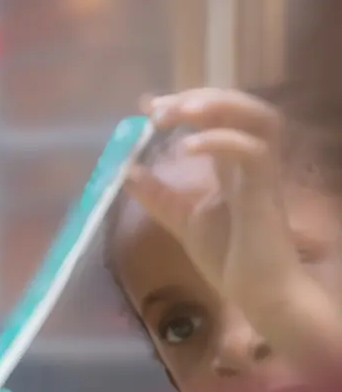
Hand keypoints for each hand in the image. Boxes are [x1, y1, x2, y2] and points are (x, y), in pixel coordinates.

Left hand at [126, 90, 301, 321]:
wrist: (259, 294)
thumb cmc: (230, 258)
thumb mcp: (182, 219)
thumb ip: (157, 195)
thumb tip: (126, 171)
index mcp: (234, 166)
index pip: (217, 119)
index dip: (185, 104)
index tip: (147, 106)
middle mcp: (252, 162)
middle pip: (242, 107)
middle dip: (200, 98)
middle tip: (158, 109)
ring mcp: (262, 175)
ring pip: (261, 119)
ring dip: (219, 107)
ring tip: (180, 112)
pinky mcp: (266, 192)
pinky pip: (254, 154)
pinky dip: (221, 142)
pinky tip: (187, 147)